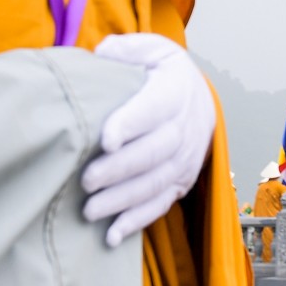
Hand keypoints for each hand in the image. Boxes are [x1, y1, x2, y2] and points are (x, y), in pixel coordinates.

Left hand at [79, 33, 216, 246]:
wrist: (198, 96)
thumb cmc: (162, 73)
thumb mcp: (149, 50)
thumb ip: (123, 51)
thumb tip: (101, 56)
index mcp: (176, 88)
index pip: (155, 107)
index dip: (131, 123)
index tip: (105, 140)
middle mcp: (187, 124)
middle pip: (156, 151)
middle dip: (121, 169)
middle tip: (86, 181)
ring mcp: (187, 156)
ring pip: (158, 182)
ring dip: (124, 200)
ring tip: (90, 210)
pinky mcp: (183, 180)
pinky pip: (162, 203)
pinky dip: (138, 221)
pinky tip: (112, 235)